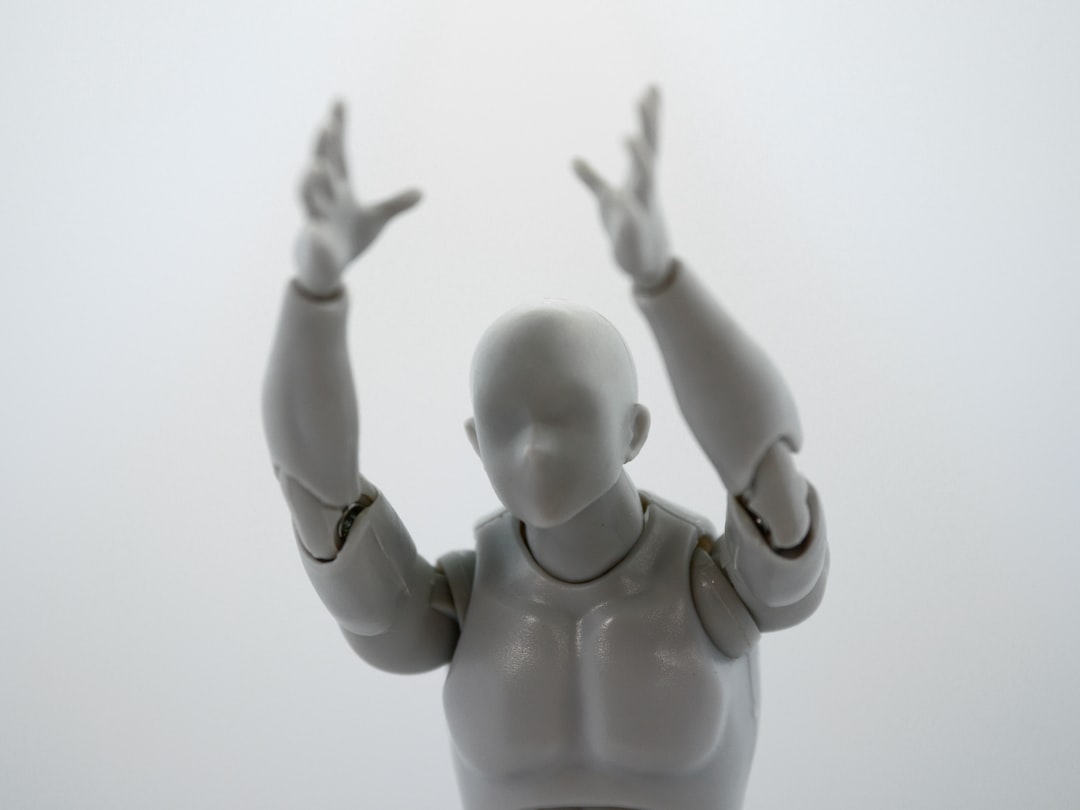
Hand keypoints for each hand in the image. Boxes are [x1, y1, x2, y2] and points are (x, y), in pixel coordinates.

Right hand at [294, 102, 420, 296]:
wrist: (327, 270)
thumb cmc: (348, 240)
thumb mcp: (376, 220)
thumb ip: (396, 204)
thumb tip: (422, 192)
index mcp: (339, 188)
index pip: (339, 152)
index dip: (339, 127)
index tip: (340, 100)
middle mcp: (325, 197)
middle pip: (322, 166)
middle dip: (323, 147)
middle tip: (326, 123)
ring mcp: (317, 218)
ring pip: (309, 196)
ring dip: (312, 182)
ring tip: (316, 166)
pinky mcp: (315, 242)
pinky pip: (313, 235)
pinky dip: (315, 231)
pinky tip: (316, 229)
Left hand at [573, 87, 670, 289]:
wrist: (645, 264)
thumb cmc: (628, 229)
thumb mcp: (607, 200)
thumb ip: (592, 180)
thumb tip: (574, 160)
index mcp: (639, 179)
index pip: (647, 142)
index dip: (649, 116)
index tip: (652, 87)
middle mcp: (644, 188)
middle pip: (649, 151)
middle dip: (648, 124)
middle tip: (647, 95)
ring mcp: (640, 208)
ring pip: (644, 179)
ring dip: (637, 158)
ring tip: (628, 137)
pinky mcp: (632, 230)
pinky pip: (629, 216)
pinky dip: (624, 205)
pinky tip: (619, 196)